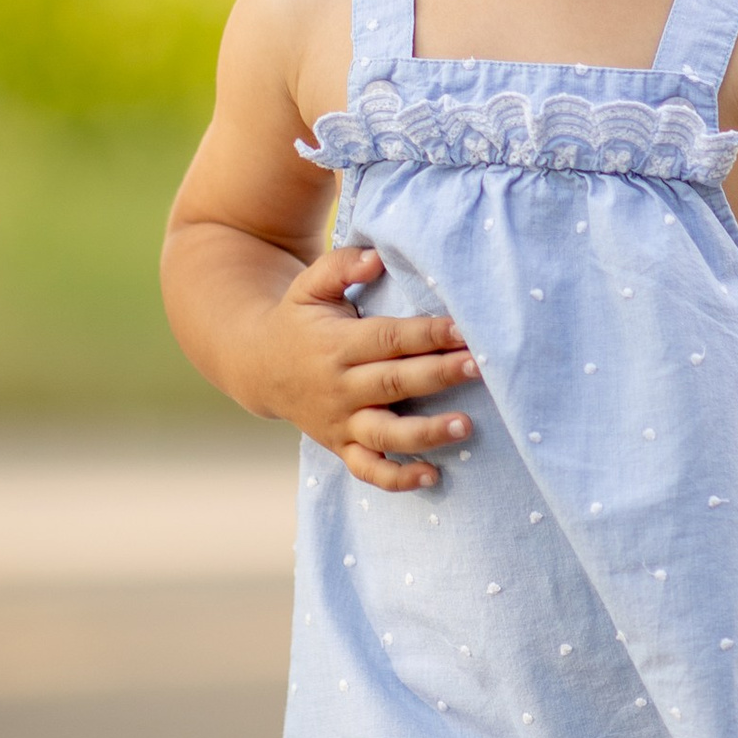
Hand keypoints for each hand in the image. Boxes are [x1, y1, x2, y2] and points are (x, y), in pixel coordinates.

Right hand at [248, 245, 477, 489]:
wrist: (257, 366)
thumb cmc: (299, 319)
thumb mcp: (309, 285)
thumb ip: (341, 266)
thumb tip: (377, 258)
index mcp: (337, 345)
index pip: (388, 339)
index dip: (427, 334)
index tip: (464, 329)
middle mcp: (340, 387)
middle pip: (395, 383)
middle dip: (439, 375)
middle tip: (480, 368)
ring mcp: (341, 421)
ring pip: (386, 434)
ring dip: (426, 433)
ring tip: (466, 426)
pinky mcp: (341, 446)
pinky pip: (368, 470)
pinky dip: (397, 479)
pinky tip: (433, 476)